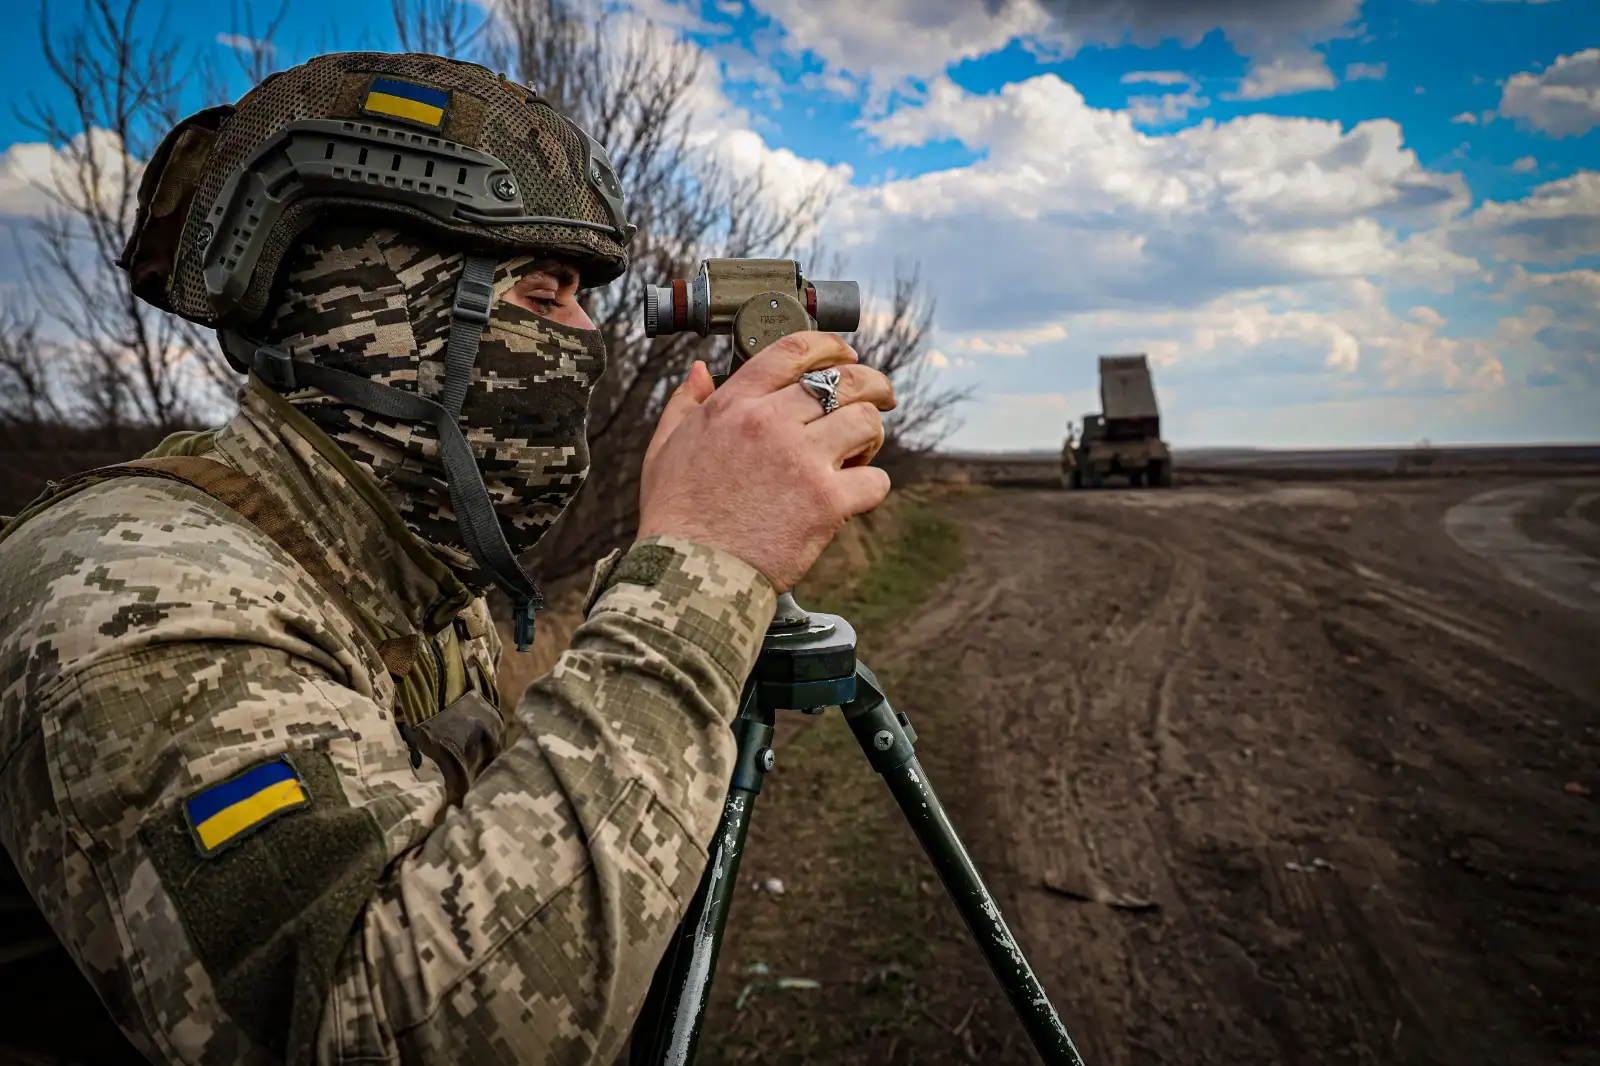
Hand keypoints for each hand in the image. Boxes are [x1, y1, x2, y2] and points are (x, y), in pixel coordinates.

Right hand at [635, 331, 895, 591]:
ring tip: (858, 453)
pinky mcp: (826, 503)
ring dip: (871, 436)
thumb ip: (685, 403)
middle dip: (873, 384)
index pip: (794, 350)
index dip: (830, 346)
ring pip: (866, 422)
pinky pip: (875, 480)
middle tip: (882, 397)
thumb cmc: (676, 516)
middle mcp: (770, 424)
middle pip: (845, 381)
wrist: (690, 574)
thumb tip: (700, 370)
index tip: (845, 355)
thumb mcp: (665, 447)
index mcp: (734, 405)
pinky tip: (853, 495)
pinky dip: (871, 487)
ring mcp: (802, 461)